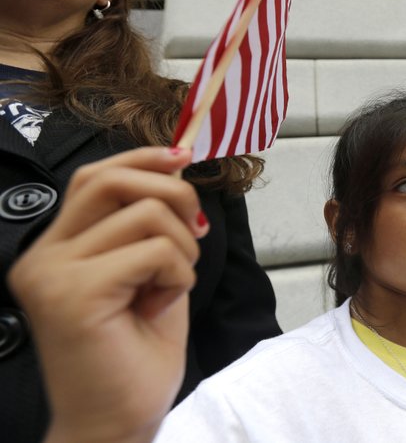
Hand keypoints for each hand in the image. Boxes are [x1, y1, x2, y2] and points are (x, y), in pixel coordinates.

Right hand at [8, 147, 207, 442]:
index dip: (143, 158)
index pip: (94, 177)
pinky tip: (163, 303)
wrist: (116, 423)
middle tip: (195, 231)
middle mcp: (43, 257)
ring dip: (181, 245)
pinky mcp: (74, 295)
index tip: (183, 157)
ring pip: (144, 213)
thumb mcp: (147, 273)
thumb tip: (175, 171)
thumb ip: (149, 226)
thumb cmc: (135, 354)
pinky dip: (178, 272)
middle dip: (172, 193)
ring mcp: (53, 275)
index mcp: (55, 250)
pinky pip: (154, 251)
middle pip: (112, 180)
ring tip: (173, 283)